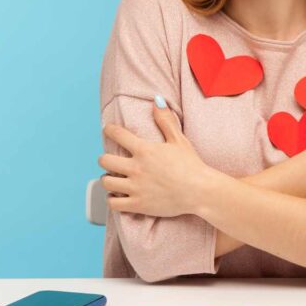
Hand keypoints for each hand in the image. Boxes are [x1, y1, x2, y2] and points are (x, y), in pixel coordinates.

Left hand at [99, 100, 218, 217]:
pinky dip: (112, 199)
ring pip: (106, 182)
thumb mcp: (179, 140)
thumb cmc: (191, 165)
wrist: (200, 191)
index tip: (108, 130)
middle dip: (105, 159)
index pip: (117, 134)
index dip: (110, 130)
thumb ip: (165, 120)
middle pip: (104, 160)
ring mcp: (136, 187)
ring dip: (108, 179)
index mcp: (144, 150)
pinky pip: (113, 203)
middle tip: (111, 160)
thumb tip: (157, 100)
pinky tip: (118, 196)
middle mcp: (136, 168)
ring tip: (114, 178)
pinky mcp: (138, 204)